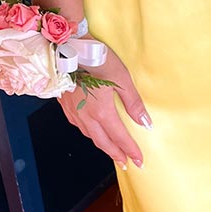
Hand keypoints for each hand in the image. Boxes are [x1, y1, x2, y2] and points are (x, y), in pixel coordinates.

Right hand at [58, 43, 151, 169]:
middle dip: (116, 154)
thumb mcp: (122, 78)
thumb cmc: (96, 59)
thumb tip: (145, 122)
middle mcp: (85, 116)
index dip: (130, 150)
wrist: (67, 48)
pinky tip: (92, 132)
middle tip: (126, 163)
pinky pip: (78, 126)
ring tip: (112, 150)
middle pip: (103, 142)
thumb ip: (133, 103)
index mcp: (101, 112)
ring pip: (90, 136)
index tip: (139, 160)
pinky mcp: (65, 105)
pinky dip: (89, 134)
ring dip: (103, 146)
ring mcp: (73, 112)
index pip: (120, 138)